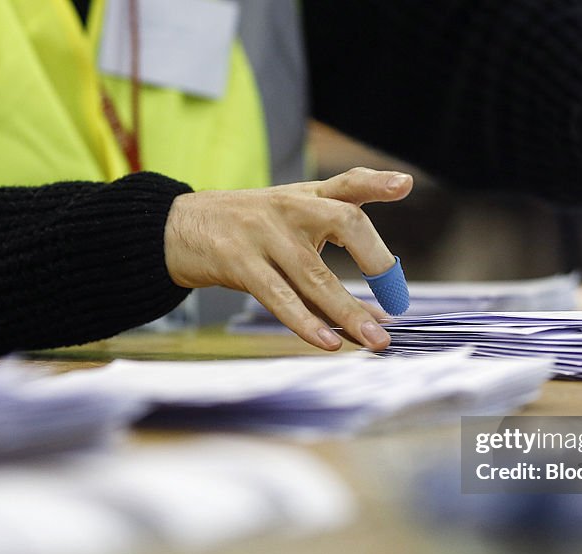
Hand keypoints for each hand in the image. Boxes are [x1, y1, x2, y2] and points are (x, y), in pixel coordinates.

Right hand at [163, 167, 412, 350]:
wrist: (178, 227)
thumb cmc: (246, 230)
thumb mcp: (287, 220)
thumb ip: (327, 251)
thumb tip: (377, 305)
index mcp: (305, 196)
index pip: (348, 182)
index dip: (377, 182)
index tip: (403, 185)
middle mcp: (290, 208)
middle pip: (345, 221)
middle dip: (376, 259)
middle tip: (396, 297)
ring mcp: (264, 233)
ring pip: (315, 274)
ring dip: (349, 312)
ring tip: (376, 340)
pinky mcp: (240, 262)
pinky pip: (280, 297)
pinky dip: (307, 323)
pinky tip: (329, 342)